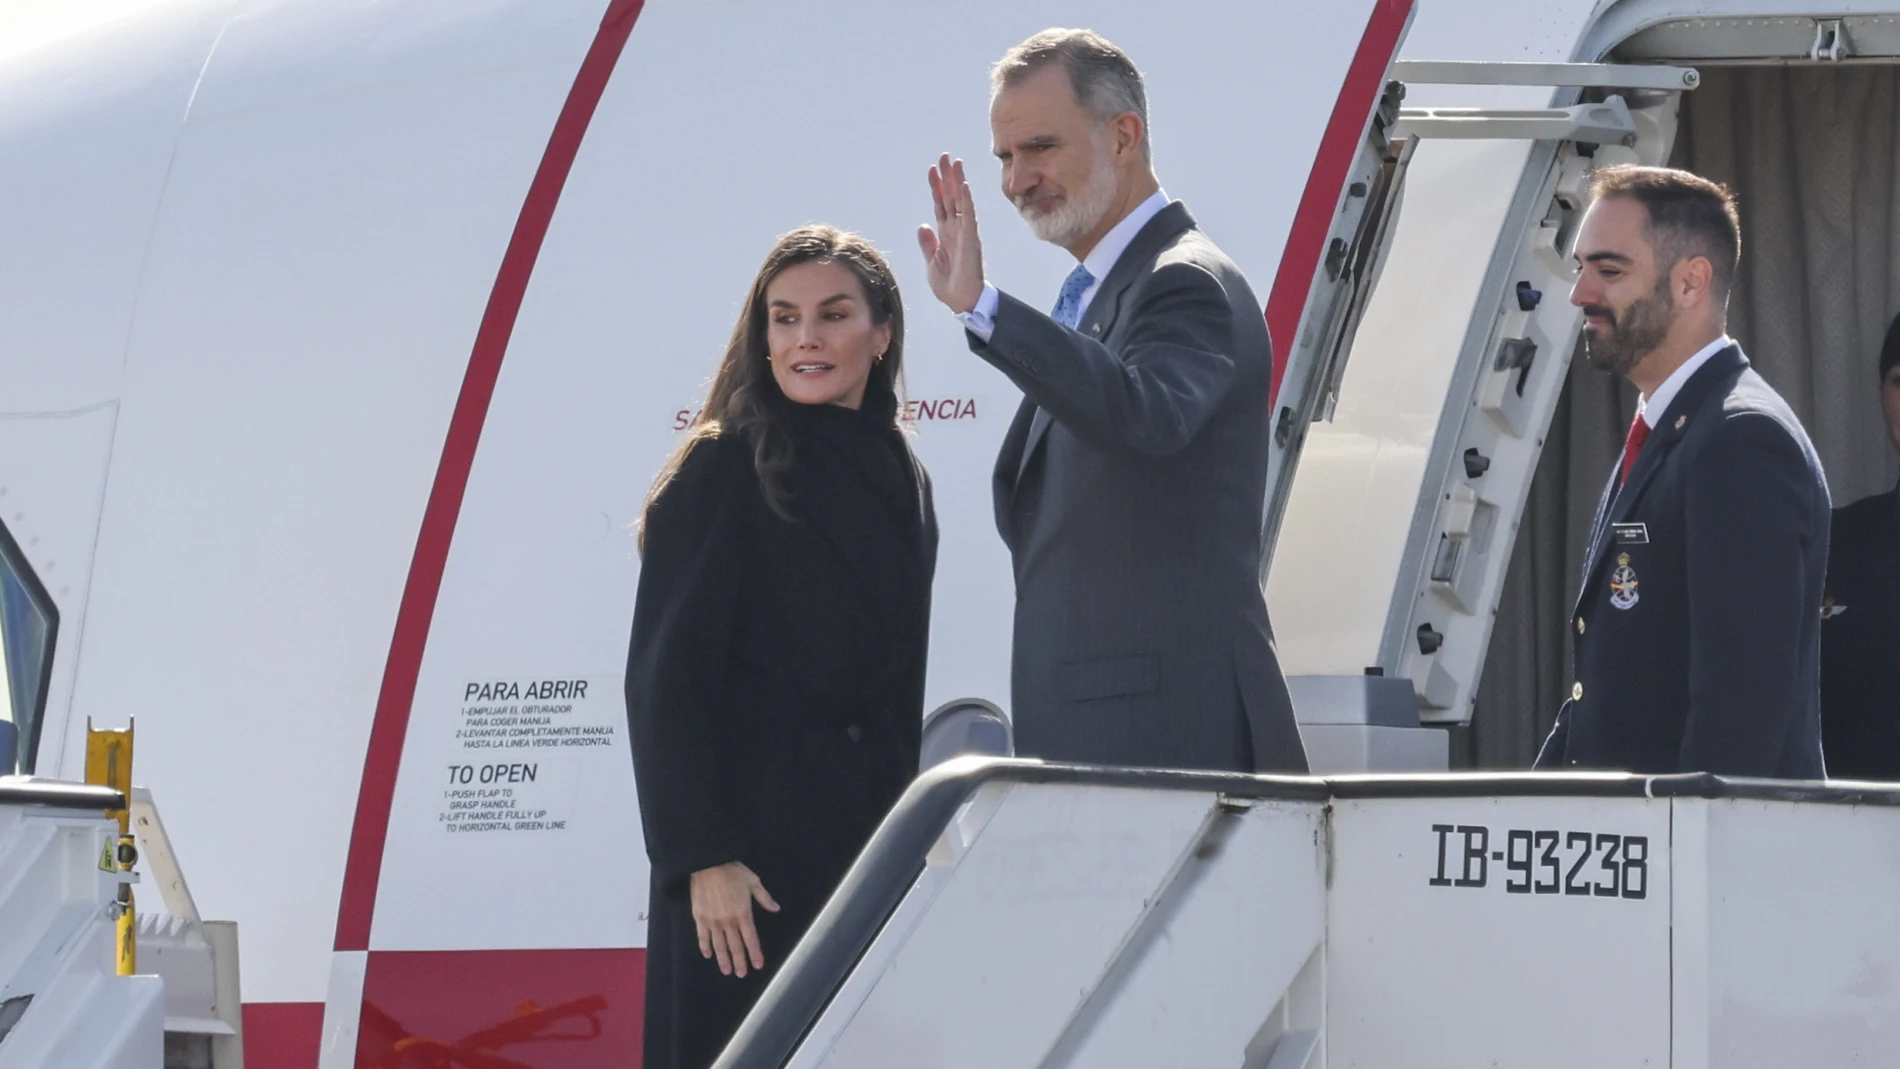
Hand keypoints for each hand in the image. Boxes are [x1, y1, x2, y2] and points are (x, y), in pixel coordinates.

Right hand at [689, 862, 779, 978]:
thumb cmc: (732, 870)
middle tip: (741, 974)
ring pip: (719, 945)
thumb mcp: (753, 881)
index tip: (758, 965)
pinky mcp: (699, 917)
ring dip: (723, 959)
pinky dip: (705, 947)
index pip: (750, 938)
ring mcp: (712, 920)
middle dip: (739, 961)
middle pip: (735, 946)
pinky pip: (702, 936)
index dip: (755, 953)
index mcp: (743, 913)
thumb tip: (776, 909)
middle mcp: (728, 920)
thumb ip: (764, 898)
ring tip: (727, 971)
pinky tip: (708, 955)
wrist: (707, 863)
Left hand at [917, 153, 984, 313]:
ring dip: (958, 182)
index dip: (936, 187)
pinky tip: (964, 186)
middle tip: (945, 156)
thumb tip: (923, 225)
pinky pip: (969, 217)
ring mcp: (964, 233)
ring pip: (960, 202)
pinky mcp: (971, 240)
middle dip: (948, 176)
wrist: (962, 302)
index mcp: (945, 234)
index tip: (933, 169)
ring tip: (955, 162)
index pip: (940, 204)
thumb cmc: (949, 285)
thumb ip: (927, 243)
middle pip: (951, 197)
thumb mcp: (932, 262)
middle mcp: (956, 229)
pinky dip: (966, 201)